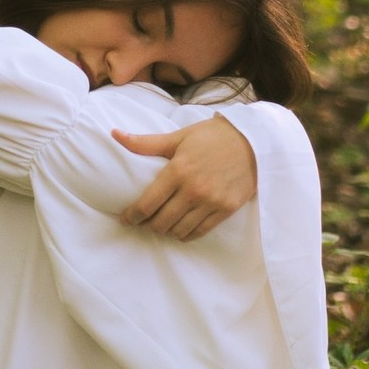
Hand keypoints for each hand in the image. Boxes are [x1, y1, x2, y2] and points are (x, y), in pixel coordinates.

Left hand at [112, 116, 256, 240]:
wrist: (254, 141)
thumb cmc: (213, 137)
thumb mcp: (179, 137)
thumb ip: (146, 142)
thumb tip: (114, 134)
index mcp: (178, 170)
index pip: (147, 204)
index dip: (132, 216)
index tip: (125, 219)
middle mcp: (193, 189)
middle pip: (161, 222)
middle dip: (147, 225)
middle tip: (143, 222)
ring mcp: (211, 202)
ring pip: (179, 230)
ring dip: (166, 231)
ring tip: (161, 225)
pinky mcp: (226, 210)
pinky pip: (199, 232)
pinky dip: (186, 234)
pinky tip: (180, 229)